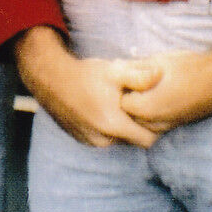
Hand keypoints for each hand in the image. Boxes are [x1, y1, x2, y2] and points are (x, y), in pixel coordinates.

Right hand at [14, 24, 162, 147]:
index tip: (154, 111)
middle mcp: (102, 139)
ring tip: (121, 105)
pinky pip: (104, 138)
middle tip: (139, 105)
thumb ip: (141, 75)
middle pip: (134, 140)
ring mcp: (90, 141)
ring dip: (123, 126)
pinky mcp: (81, 138)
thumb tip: (161, 75)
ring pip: (119, 139)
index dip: (155, 128)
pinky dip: (109, 128)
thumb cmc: (86, 74)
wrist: (51, 79)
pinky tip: (106, 108)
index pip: (148, 140)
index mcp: (113, 125)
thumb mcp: (116, 70)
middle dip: (139, 126)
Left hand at [120, 17, 211, 134]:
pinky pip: (158, 124)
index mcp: (145, 108)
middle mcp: (155, 124)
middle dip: (132, 102)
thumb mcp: (157, 62)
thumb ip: (133, 67)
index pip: (122, 102)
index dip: (124, 88)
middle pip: (131, 116)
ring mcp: (168, 127)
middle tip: (138, 84)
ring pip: (144, 123)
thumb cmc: (190, 66)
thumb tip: (114, 65)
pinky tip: (163, 97)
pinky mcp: (178, 126)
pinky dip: (155, 115)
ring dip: (143, 111)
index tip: (129, 78)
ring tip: (151, 91)